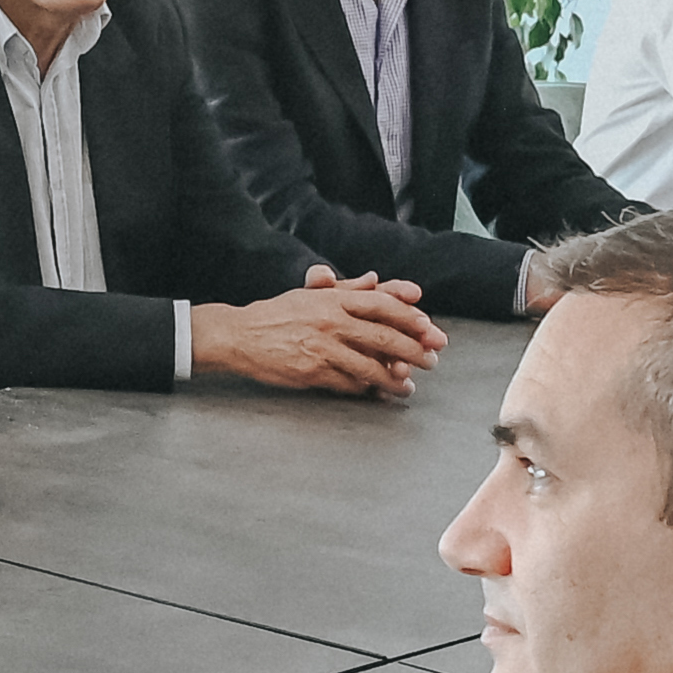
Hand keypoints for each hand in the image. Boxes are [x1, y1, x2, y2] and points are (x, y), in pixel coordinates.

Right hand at [190, 276, 441, 396]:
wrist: (240, 336)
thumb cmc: (278, 314)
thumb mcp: (312, 294)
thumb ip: (347, 288)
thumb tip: (377, 280)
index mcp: (333, 299)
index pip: (382, 305)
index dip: (409, 316)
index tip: (428, 328)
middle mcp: (330, 322)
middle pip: (384, 337)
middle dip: (413, 351)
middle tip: (432, 360)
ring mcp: (321, 349)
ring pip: (369, 366)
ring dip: (394, 379)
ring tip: (408, 387)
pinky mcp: (312, 372)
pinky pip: (347, 384)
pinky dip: (365, 389)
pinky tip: (376, 392)